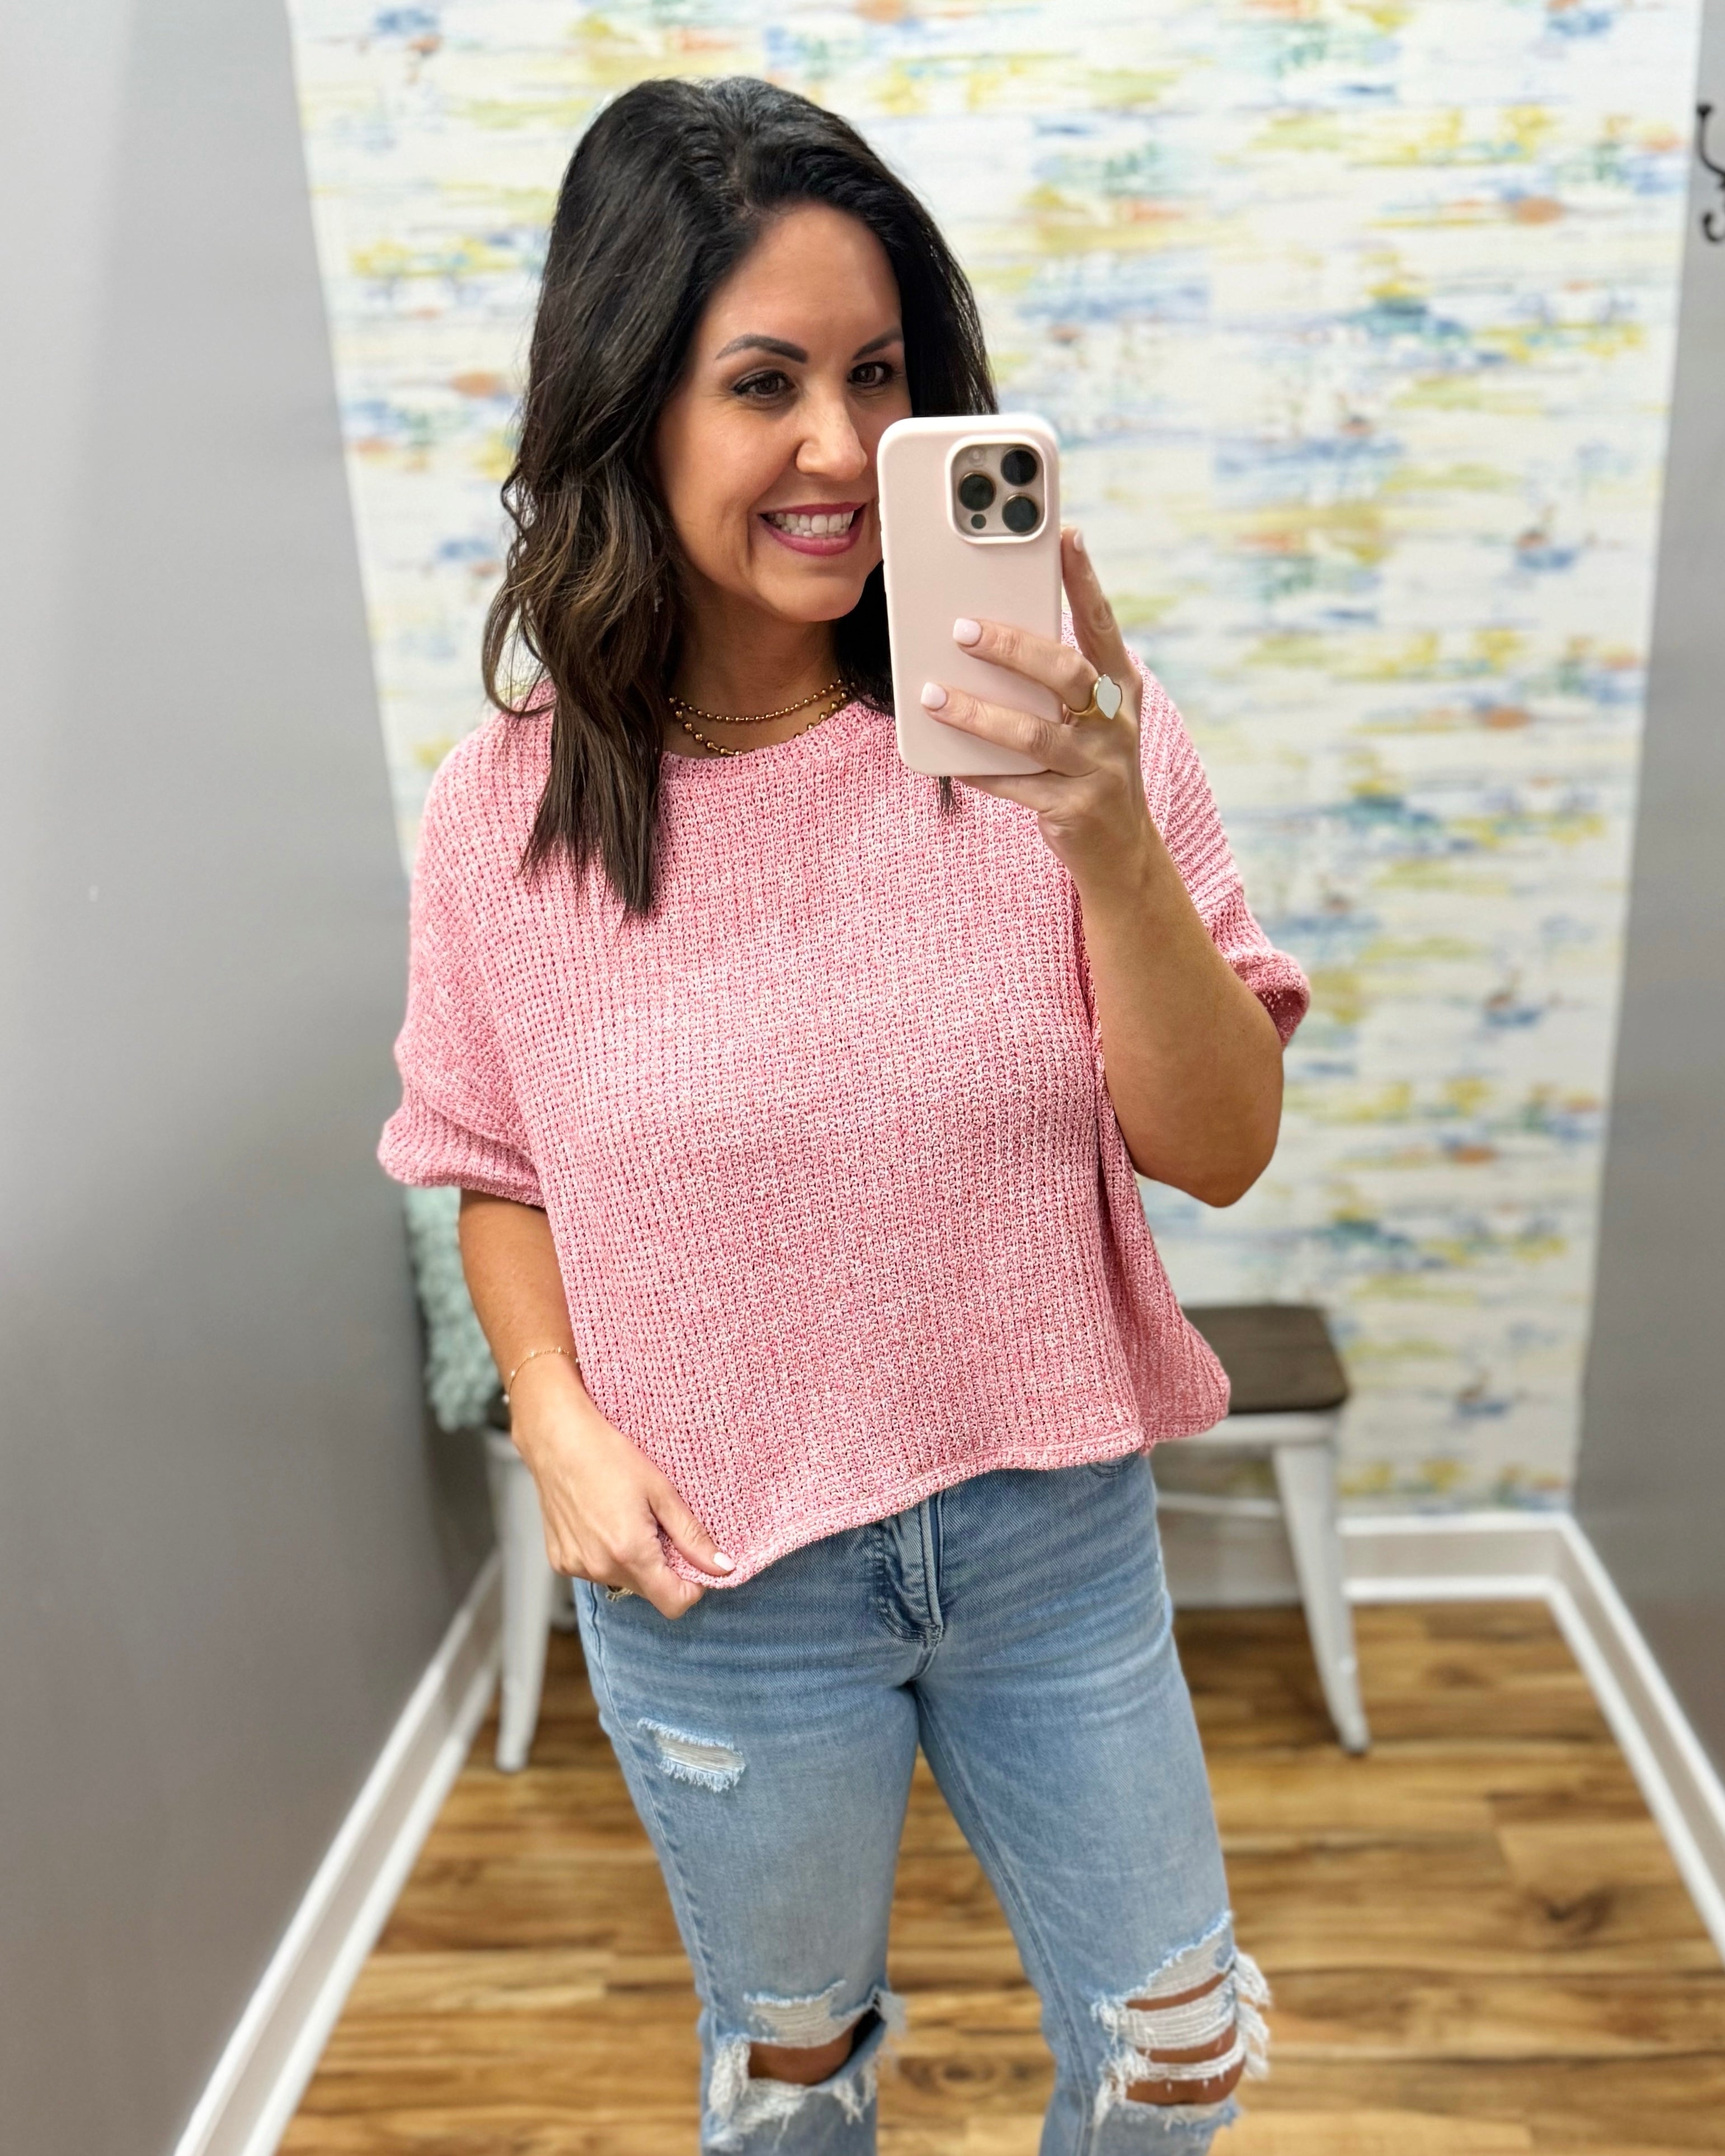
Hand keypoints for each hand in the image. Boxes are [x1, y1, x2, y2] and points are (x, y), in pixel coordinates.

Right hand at [507, 1359, 732, 1618]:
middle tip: (658, 1526)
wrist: (557, 1440)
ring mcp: (577, 1567)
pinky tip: (602, 1522)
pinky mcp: (560, 1561)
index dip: (692, 1586)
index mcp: (631, 1553)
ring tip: (627, 1519)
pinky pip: (595, 1570)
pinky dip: (606, 1554)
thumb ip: (692, 1536)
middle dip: (662, 1567)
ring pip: (623, 1581)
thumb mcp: (662, 1492)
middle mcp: (600, 1568)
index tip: (693, 1559)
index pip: (674, 1603)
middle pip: (649, 1591)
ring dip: (634, 1561)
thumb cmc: (609, 1456)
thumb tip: (722, 1566)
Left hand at [918, 526, 1153, 892]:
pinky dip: (978, 769)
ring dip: (978, 712)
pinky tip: (947, 757)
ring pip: (1033, 732)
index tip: (1065, 536)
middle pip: (1067, 673)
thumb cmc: (1089, 763)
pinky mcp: (1072, 809)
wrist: (1120, 848)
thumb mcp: (1087, 716)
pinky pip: (1015, 784)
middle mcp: (1115, 723)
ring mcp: (1097, 768)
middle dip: (1014, 647)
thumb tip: (984, 630)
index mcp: (1121, 687)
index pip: (1102, 624)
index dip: (1084, 581)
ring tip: (933, 696)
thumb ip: (1051, 679)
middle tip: (962, 628)